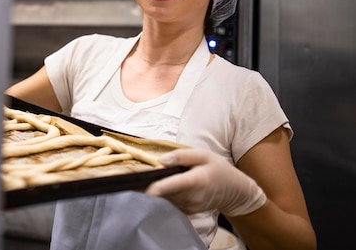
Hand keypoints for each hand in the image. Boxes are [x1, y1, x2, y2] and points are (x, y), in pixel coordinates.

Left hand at [146, 148, 265, 216]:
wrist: (234, 191)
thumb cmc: (217, 169)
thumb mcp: (203, 155)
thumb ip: (182, 156)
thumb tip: (161, 161)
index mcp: (197, 180)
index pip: (176, 184)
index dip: (160, 187)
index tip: (146, 188)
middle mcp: (192, 196)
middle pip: (165, 193)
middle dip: (149, 185)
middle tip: (130, 177)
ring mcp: (189, 206)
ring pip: (165, 198)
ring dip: (153, 190)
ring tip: (143, 179)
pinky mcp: (186, 211)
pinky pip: (169, 202)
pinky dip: (162, 195)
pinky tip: (158, 186)